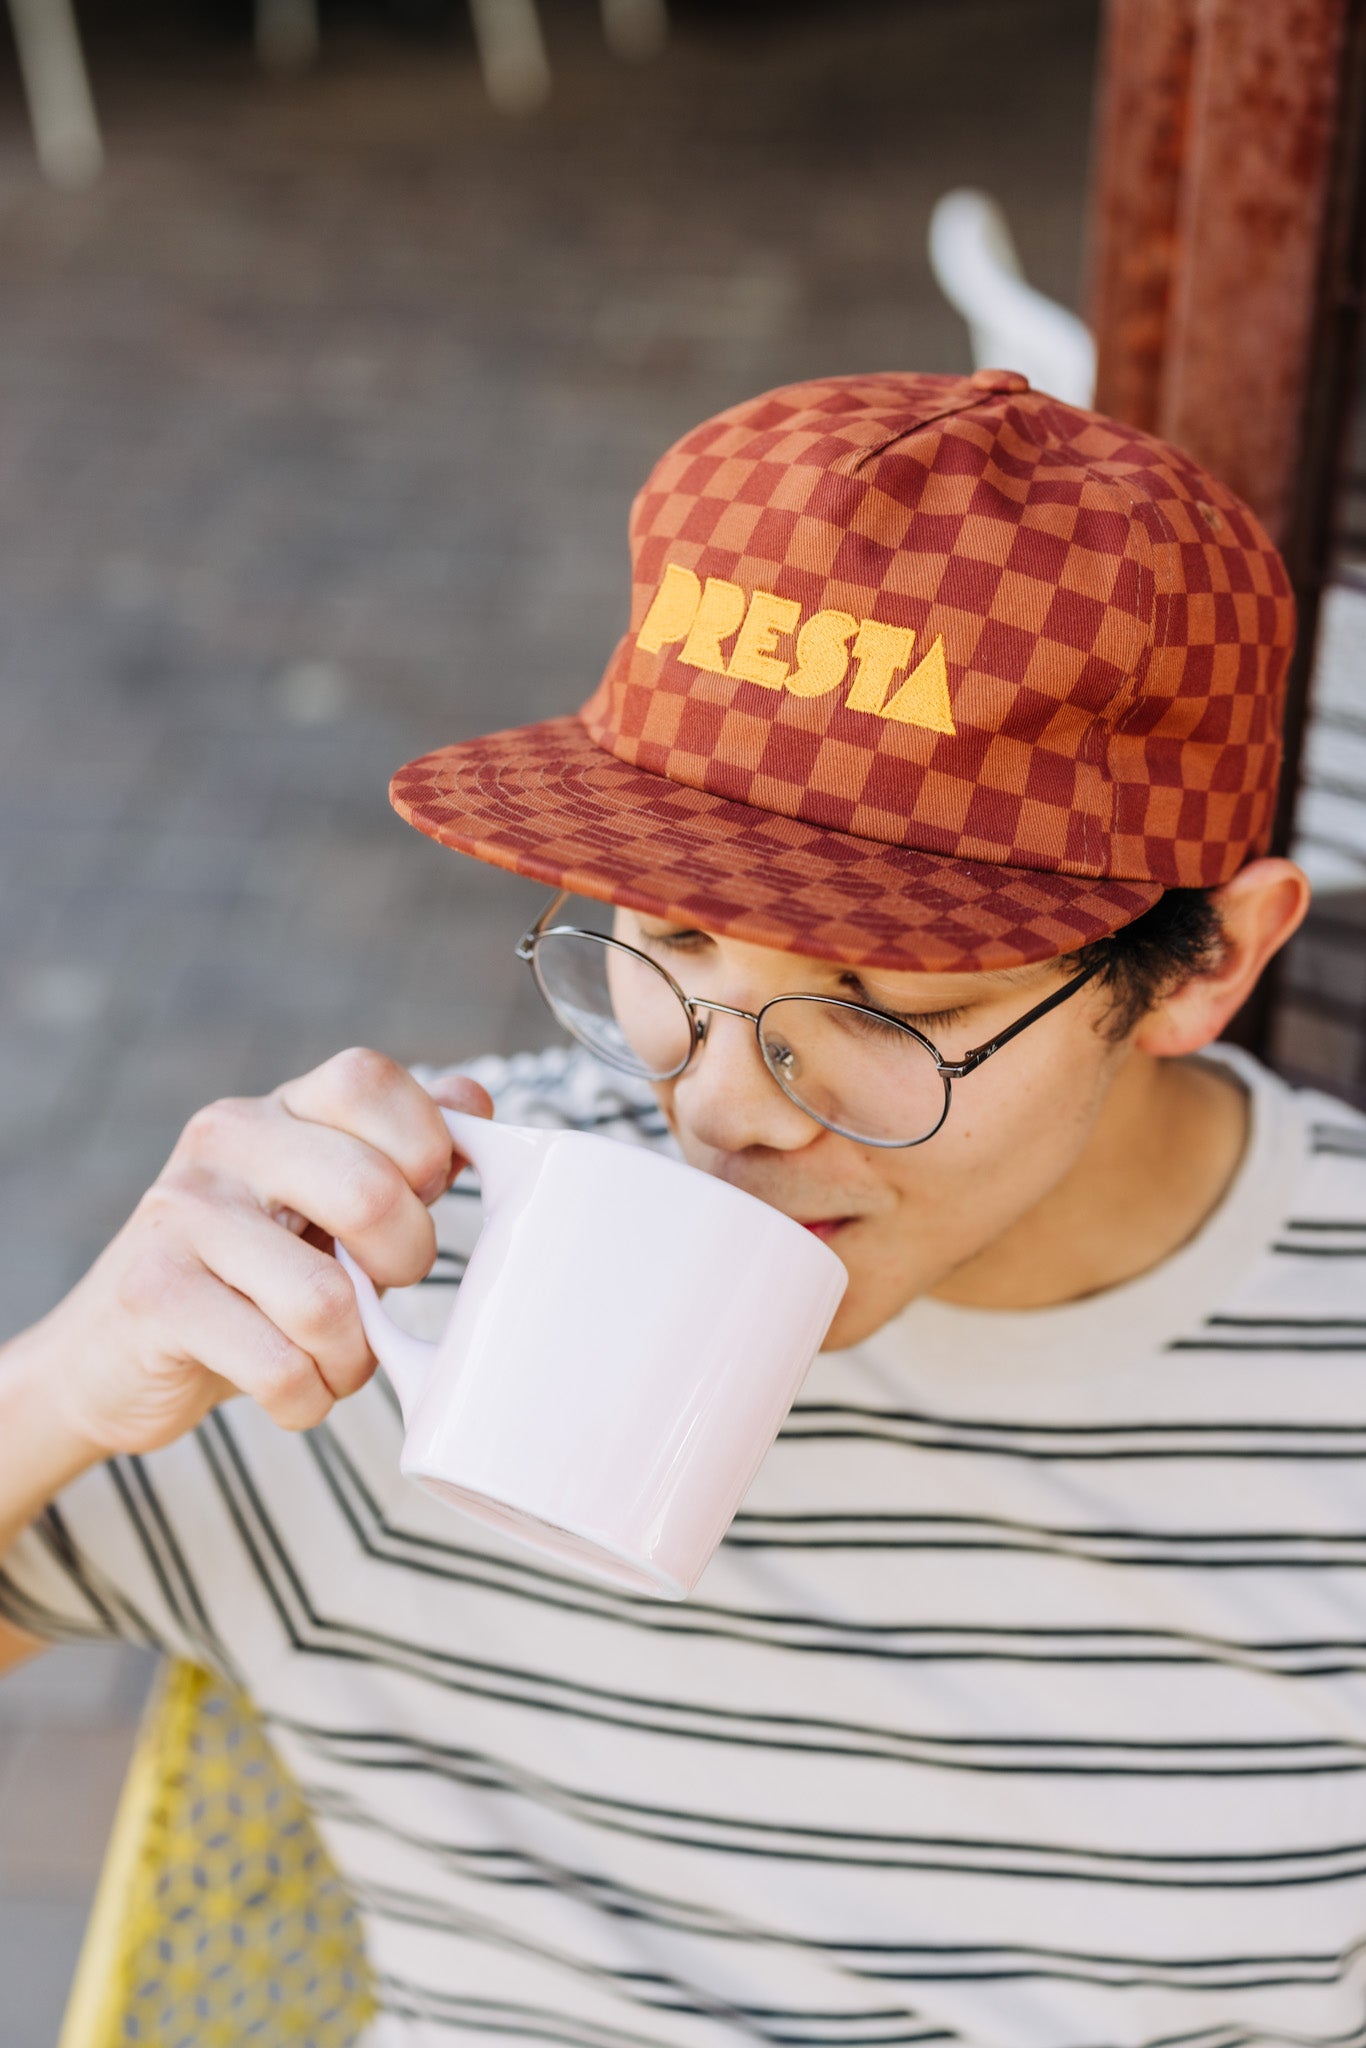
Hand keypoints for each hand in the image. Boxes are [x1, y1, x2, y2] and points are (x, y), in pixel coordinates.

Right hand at [38, 1051, 492, 1458]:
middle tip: (382, 1290)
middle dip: (404, 1264)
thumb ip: (397, 1158)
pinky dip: (306, 1399)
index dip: (424, 1143)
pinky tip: (293, 1391)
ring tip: (333, 1359)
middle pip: (369, 1191)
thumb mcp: (326, 1211)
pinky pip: (279, 1364)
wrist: (110, 1360)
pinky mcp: (154, 1294)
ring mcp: (182, 1213)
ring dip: (353, 1359)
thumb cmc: (249, 1283)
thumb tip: (472, 1097)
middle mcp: (225, 1142)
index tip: (423, 1199)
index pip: (369, 1078)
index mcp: (280, 1110)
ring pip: (327, 1300)